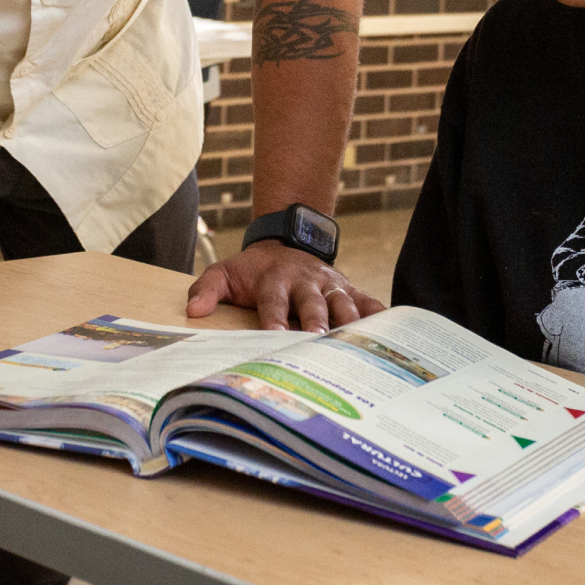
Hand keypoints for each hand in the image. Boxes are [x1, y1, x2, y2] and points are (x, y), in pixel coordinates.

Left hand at [186, 240, 385, 332]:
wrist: (286, 241)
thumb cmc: (253, 270)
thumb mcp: (225, 272)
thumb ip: (207, 289)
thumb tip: (193, 311)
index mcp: (275, 279)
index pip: (273, 302)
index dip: (274, 319)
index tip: (275, 336)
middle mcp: (305, 281)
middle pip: (312, 302)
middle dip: (317, 321)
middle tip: (320, 340)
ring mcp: (329, 283)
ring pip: (343, 301)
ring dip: (349, 321)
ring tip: (357, 343)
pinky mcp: (347, 287)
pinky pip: (367, 299)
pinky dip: (379, 313)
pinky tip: (391, 330)